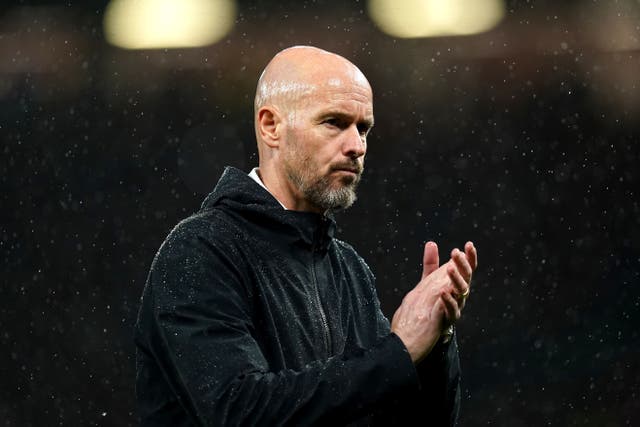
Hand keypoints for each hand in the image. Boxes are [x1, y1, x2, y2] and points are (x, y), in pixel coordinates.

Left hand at [391, 241, 476, 362]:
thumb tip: (431, 243)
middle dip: (462, 264)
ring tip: (450, 268)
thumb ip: (430, 264)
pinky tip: (443, 292)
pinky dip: (448, 301)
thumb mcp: (428, 281)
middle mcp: (460, 296)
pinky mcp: (448, 320)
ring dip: (457, 279)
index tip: (469, 244)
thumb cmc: (429, 304)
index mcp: (456, 285)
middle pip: (466, 277)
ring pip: (462, 292)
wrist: (422, 332)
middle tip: (455, 252)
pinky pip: (452, 310)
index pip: (467, 269)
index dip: (470, 257)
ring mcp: (456, 308)